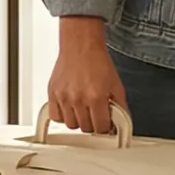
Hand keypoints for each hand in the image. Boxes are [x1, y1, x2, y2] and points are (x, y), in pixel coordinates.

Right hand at [47, 18, 128, 134]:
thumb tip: (121, 124)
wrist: (80, 46)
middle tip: (95, 113)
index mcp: (96, 96)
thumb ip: (120, 107)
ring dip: (78, 121)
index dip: (105, 127)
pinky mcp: (52, 94)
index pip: (100, 128)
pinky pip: (55, 117)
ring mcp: (64, 97)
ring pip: (70, 125)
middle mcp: (78, 98)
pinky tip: (70, 108)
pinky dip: (63, 116)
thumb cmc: (97, 62)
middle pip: (85, 128)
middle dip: (93, 124)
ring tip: (83, 109)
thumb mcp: (116, 84)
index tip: (105, 124)